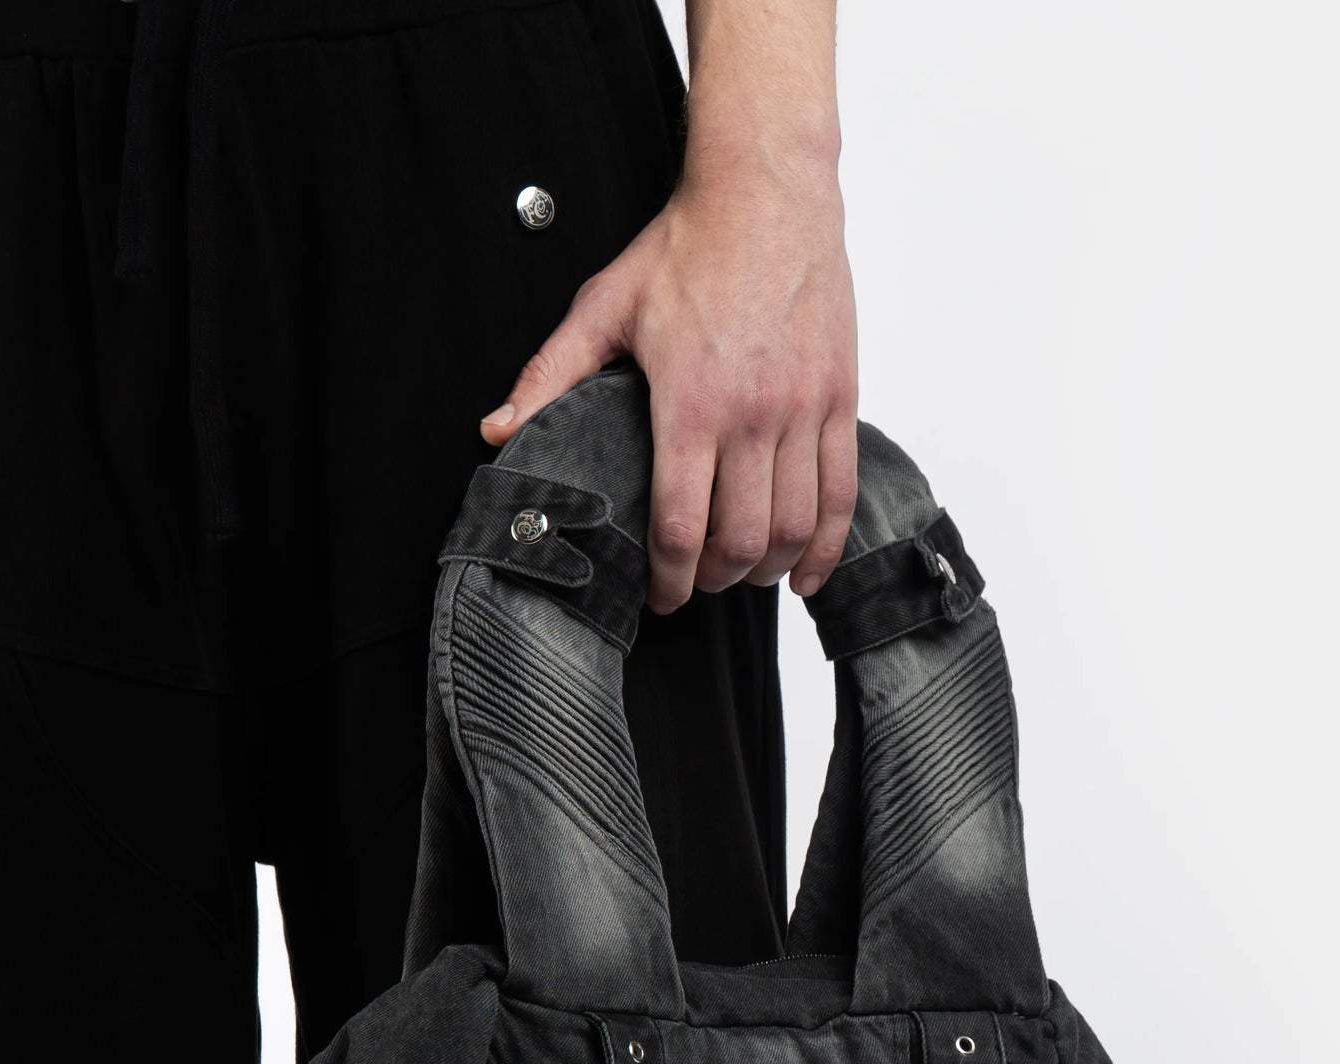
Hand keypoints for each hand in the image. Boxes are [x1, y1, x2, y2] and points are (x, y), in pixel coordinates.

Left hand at [479, 151, 857, 614]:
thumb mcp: (604, 309)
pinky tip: (806, 571)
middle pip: (739, 542)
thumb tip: (498, 431)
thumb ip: (549, 377)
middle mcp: (753, 415)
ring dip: (765, 569)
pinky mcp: (840, 399)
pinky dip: (825, 548)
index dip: (670, 580)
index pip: (681, 528)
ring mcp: (803, 409)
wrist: (766, 192)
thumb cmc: (688, 248)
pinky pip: (841, 495)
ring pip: (793, 528)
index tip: (661, 595)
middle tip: (697, 583)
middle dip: (714, 581)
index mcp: (690, 403)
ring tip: (742, 573)